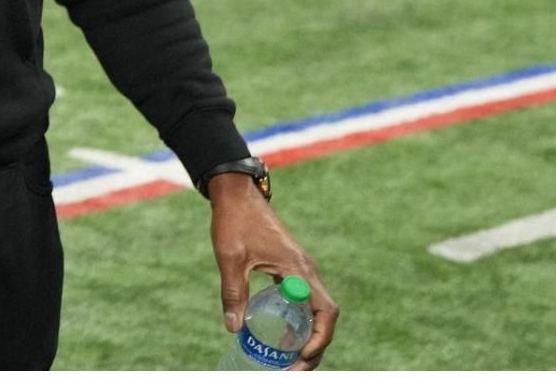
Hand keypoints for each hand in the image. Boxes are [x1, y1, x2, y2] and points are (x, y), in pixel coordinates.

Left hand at [209, 175, 338, 369]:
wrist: (237, 194)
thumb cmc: (235, 221)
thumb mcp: (230, 258)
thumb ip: (233, 292)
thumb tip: (233, 328)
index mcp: (298, 270)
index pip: (325, 311)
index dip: (320, 337)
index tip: (303, 356)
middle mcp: (306, 271)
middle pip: (323, 316)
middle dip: (315, 345)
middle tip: (294, 368)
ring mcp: (300, 269)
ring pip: (314, 309)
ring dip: (307, 335)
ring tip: (289, 359)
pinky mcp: (290, 267)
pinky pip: (302, 299)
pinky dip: (297, 319)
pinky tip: (280, 332)